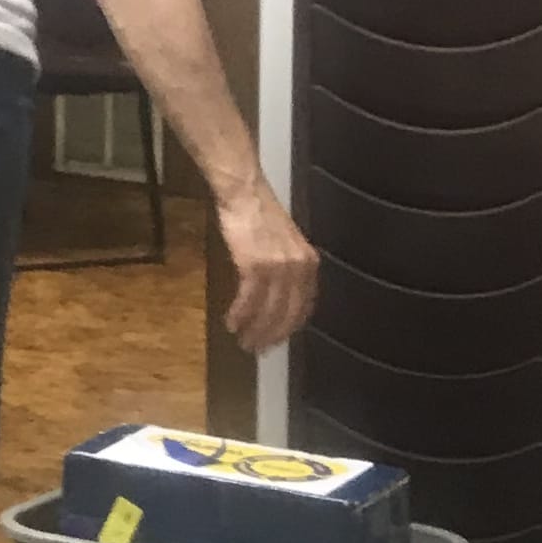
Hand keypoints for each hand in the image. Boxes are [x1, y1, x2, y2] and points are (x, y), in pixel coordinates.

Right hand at [214, 180, 318, 353]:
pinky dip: (240, 315)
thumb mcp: (285, 244)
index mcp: (309, 264)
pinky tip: (231, 322)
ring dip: (254, 330)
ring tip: (243, 341)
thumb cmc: (259, 214)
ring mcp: (277, 268)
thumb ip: (289, 269)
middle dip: (272, 336)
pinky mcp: (254, 266)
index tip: (276, 341)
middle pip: (287, 314)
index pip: (304, 307)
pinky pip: (249, 300)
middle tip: (257, 349)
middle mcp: (298, 268)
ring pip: (268, 311)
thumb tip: (280, 296)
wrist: (244, 193)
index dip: (289, 328)